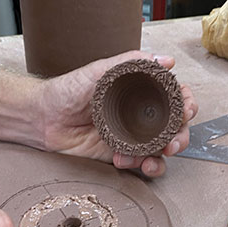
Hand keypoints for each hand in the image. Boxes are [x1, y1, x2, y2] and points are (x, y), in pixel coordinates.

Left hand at [38, 51, 197, 177]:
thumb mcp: (99, 71)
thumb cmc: (66, 90)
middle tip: (173, 141)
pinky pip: (140, 164)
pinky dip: (141, 166)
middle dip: (181, 136)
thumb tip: (164, 60)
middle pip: (174, 128)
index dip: (186, 105)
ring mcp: (131, 137)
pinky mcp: (119, 155)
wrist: (41, 118)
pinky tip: (127, 161)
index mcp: (139, 93)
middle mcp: (139, 116)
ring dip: (165, 155)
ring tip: (159, 155)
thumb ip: (130, 63)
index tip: (186, 109)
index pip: (173, 99)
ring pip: (161, 149)